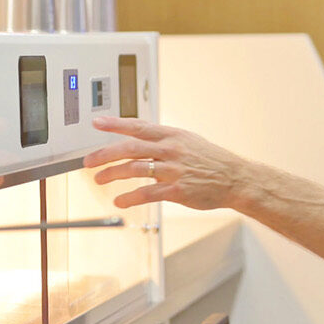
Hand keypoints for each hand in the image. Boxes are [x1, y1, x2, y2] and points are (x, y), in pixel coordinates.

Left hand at [83, 117, 247, 209]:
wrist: (235, 179)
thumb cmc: (212, 161)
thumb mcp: (189, 141)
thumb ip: (164, 141)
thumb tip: (140, 140)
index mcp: (172, 136)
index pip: (138, 126)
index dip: (115, 124)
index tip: (97, 123)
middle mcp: (171, 150)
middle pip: (130, 148)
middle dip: (105, 154)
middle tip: (88, 161)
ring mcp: (173, 170)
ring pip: (134, 169)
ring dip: (112, 175)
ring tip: (99, 179)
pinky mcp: (177, 190)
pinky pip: (147, 193)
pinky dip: (130, 197)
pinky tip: (120, 200)